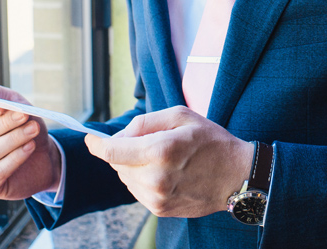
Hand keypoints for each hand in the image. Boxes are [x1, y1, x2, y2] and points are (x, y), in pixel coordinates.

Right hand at [0, 81, 60, 200]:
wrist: (43, 158)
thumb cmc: (25, 129)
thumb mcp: (18, 107)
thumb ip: (0, 95)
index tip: (3, 105)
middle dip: (6, 123)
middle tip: (27, 116)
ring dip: (14, 139)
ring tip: (34, 130)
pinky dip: (16, 157)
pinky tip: (30, 148)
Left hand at [84, 106, 252, 217]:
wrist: (236, 176)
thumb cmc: (212, 142)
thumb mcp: (182, 116)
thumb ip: (147, 121)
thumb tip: (121, 134)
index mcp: (160, 151)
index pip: (112, 151)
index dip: (96, 144)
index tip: (90, 138)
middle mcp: (155, 178)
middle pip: (117, 164)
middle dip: (124, 150)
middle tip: (150, 141)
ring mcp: (157, 197)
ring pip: (125, 178)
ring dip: (134, 166)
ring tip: (162, 158)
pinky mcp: (160, 209)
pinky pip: (137, 191)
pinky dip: (143, 179)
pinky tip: (164, 172)